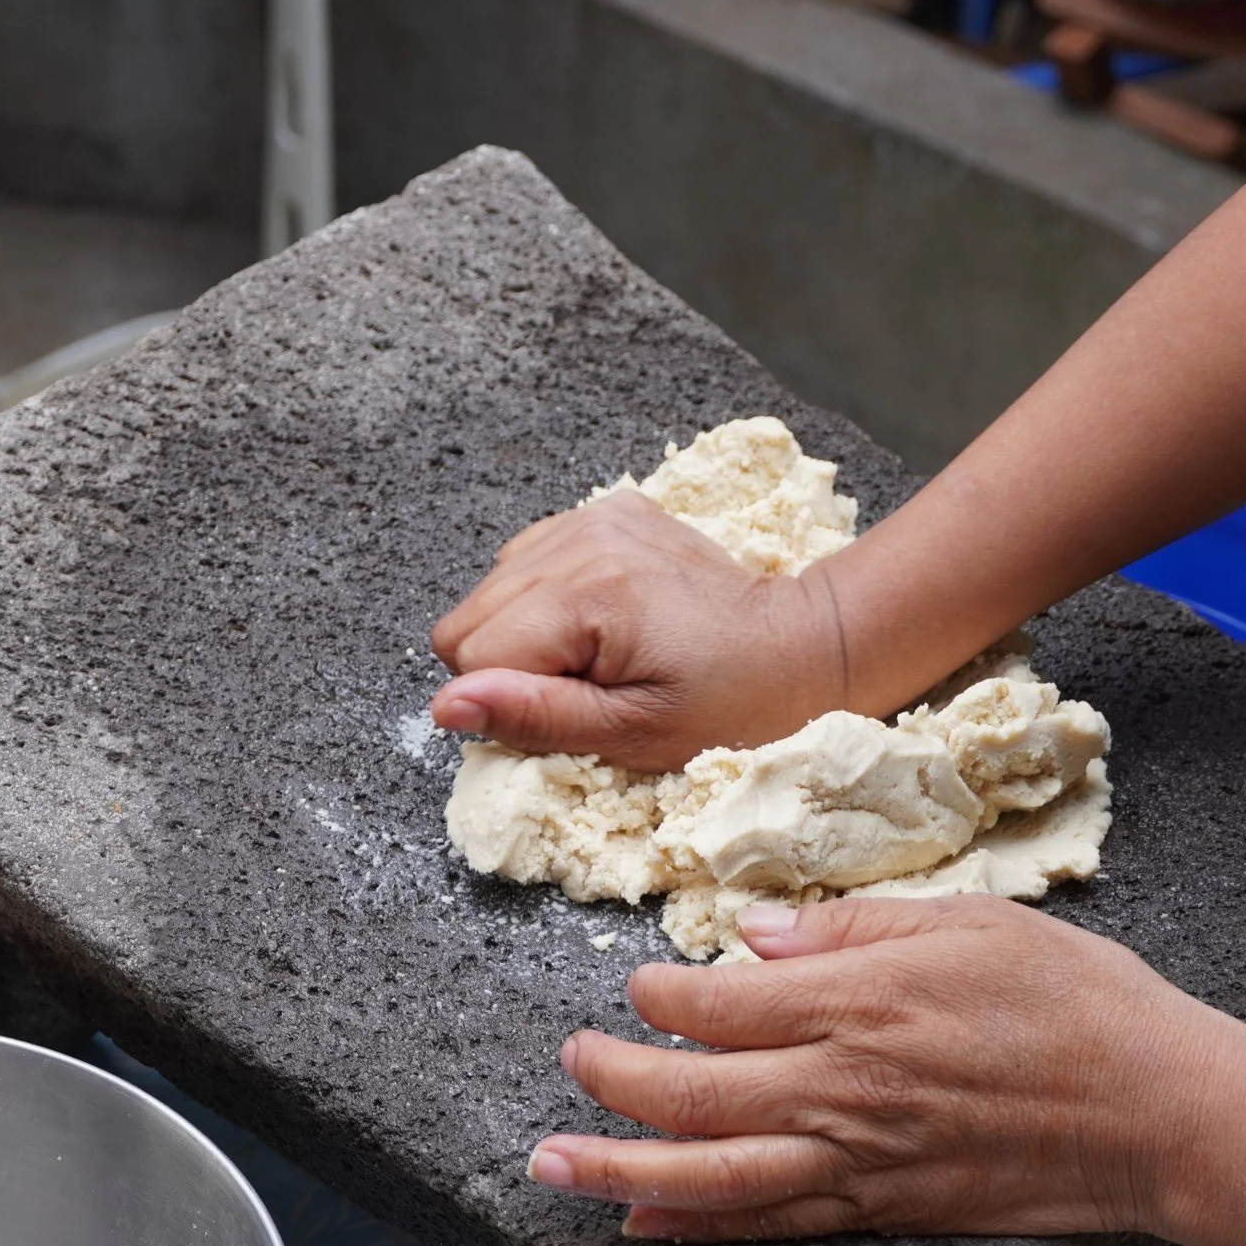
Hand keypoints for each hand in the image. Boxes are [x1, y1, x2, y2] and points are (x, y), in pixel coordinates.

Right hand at [429, 491, 845, 769]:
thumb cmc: (731, 704)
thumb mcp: (632, 733)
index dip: (512, 700)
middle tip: (591, 685)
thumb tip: (444, 707)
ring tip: (602, 654)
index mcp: (587, 594)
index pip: (470, 656)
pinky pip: (529, 561)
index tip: (578, 709)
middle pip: (467, 621)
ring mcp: (592, 517)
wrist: (801, 648)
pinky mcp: (606, 512)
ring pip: (491, 591)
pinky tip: (605, 621)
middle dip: (514, 666)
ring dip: (530, 633)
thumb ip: (534, 717)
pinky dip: (551, 599)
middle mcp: (580, 539)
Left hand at [526, 895, 1245, 1240]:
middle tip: (570, 1063)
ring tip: (552, 1166)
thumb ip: (847, 929)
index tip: (641, 984)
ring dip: (620, 1172)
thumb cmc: (1076, 1000)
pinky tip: (645, 1226)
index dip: (662, 993)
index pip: (717, 1002)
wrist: (1161, 1111)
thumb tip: (751, 935)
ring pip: (712, 1176)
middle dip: (612, 1082)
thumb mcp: (967, 920)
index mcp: (857, 1003)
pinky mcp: (885, 1213)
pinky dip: (700, 1228)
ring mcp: (859, 1162)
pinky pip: (772, 1224)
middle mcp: (841, 1090)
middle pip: (691, 1096)